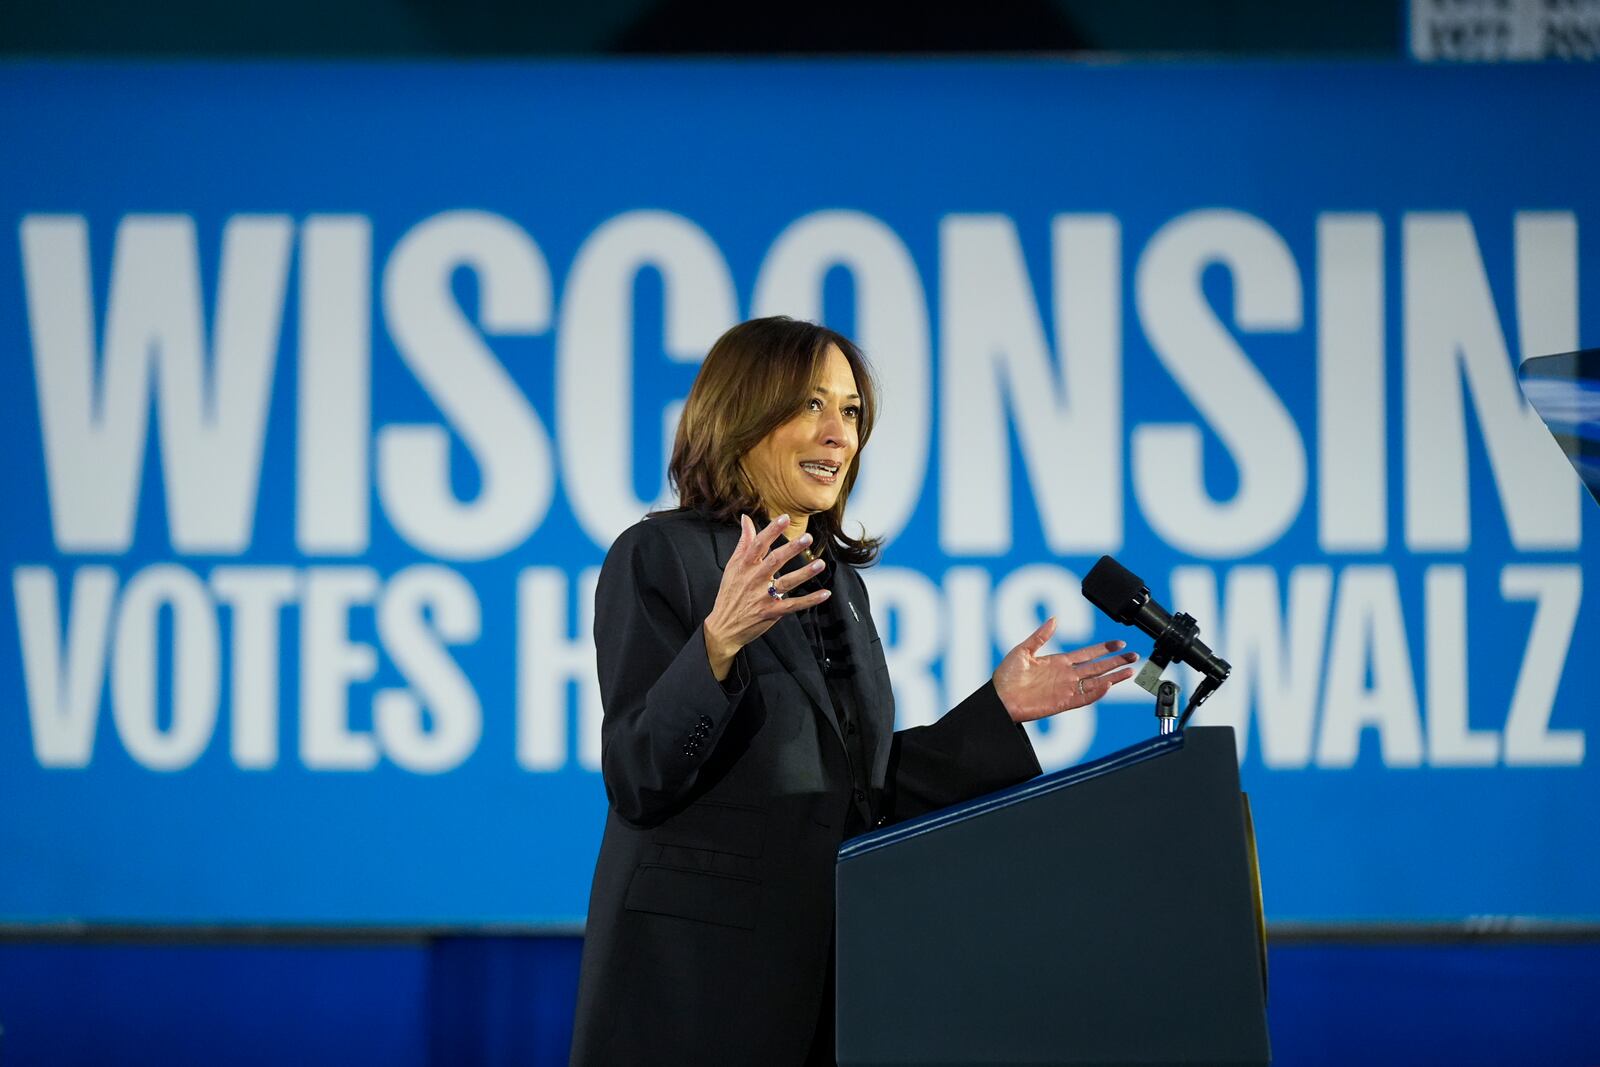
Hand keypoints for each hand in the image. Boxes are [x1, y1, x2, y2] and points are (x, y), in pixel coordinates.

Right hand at [703, 514, 831, 679]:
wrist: (723, 627)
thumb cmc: (729, 594)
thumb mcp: (732, 566)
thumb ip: (743, 542)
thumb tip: (746, 519)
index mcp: (745, 566)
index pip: (759, 544)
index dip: (772, 530)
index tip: (785, 518)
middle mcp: (754, 580)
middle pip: (774, 561)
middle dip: (791, 549)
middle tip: (807, 538)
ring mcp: (763, 597)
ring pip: (786, 583)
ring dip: (804, 573)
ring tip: (819, 563)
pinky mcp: (771, 612)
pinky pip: (793, 605)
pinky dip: (810, 600)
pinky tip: (824, 594)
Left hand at [991, 617, 1138, 723]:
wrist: (998, 698)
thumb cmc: (1006, 676)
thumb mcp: (1023, 650)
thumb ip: (1040, 636)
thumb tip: (1055, 619)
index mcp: (1058, 662)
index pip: (1088, 654)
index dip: (1104, 648)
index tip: (1119, 643)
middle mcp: (1066, 675)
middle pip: (1098, 667)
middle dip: (1116, 661)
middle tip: (1134, 656)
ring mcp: (1066, 689)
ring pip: (1096, 682)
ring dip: (1113, 677)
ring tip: (1130, 671)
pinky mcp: (1062, 703)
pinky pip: (1084, 698)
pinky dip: (1096, 692)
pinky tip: (1108, 685)